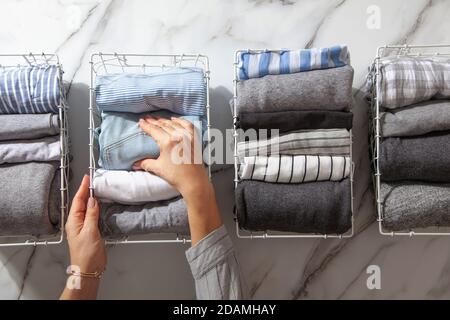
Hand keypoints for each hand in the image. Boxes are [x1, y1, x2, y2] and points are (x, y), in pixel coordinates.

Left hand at [60, 175, 105, 299]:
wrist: (89, 269)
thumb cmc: (86, 254)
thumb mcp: (90, 232)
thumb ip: (91, 215)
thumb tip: (93, 200)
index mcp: (74, 221)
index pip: (78, 201)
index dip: (83, 188)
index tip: (87, 178)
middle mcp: (77, 223)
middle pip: (81, 203)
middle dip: (86, 191)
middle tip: (92, 180)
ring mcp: (84, 227)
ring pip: (87, 208)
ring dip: (91, 198)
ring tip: (96, 189)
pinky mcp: (91, 231)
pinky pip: (92, 215)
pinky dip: (96, 207)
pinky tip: (99, 205)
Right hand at [135, 116, 221, 245]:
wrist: (194, 182)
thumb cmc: (176, 176)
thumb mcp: (158, 168)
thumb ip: (146, 163)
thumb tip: (135, 164)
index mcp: (167, 142)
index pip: (154, 130)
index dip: (146, 125)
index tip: (141, 121)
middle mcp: (178, 136)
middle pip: (163, 125)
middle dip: (154, 121)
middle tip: (147, 118)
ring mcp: (188, 137)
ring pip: (174, 124)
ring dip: (165, 120)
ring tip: (158, 119)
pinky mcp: (195, 139)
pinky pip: (188, 125)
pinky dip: (180, 121)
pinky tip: (175, 119)